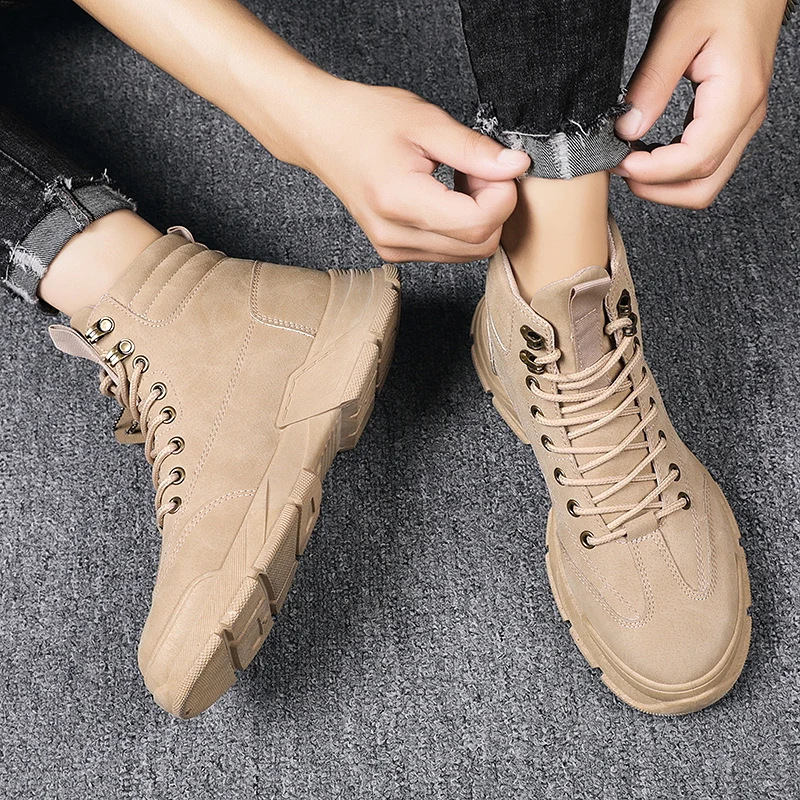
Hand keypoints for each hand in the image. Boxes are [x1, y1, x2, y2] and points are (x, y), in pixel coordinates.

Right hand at [271, 79, 530, 262]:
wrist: (320, 132)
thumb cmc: (365, 120)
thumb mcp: (425, 122)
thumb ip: (473, 149)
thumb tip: (515, 167)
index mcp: (400, 201)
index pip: (478, 224)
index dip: (502, 196)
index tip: (496, 166)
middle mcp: (395, 236)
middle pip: (478, 244)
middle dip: (493, 207)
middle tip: (479, 168)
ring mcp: (394, 248)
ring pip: (468, 252)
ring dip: (478, 217)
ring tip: (458, 178)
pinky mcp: (396, 251)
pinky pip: (449, 250)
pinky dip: (460, 225)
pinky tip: (446, 194)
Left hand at [613, 0, 784, 208]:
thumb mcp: (678, 29)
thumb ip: (652, 83)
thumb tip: (628, 131)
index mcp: (736, 98)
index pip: (695, 162)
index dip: (653, 173)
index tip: (619, 161)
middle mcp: (745, 116)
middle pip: (704, 186)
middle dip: (658, 189)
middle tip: (620, 169)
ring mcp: (741, 120)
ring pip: (705, 179)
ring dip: (665, 183)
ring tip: (630, 160)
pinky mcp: (731, 116)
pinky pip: (704, 159)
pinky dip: (673, 167)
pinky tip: (647, 150)